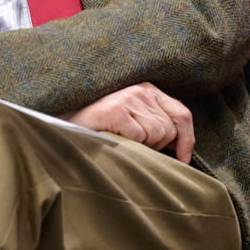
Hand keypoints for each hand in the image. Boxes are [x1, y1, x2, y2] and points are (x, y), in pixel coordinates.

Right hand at [67, 82, 194, 162]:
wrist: (62, 124)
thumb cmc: (98, 126)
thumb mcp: (131, 119)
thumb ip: (154, 124)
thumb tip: (180, 148)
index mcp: (148, 89)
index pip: (182, 114)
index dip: (187, 140)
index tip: (183, 160)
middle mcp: (141, 89)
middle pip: (170, 129)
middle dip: (156, 145)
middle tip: (132, 144)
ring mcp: (128, 98)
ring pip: (157, 134)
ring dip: (142, 146)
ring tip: (120, 139)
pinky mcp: (116, 110)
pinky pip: (140, 137)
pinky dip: (129, 145)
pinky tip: (113, 138)